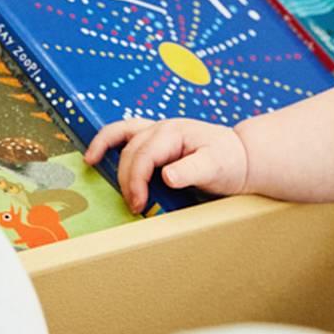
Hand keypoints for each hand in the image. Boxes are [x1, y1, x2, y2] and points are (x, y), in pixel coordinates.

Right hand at [83, 118, 250, 212]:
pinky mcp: (157, 139)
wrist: (241, 157)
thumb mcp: (216, 168)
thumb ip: (192, 171)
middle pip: (131, 151)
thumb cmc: (230, 162)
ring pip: (123, 138)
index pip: (144, 156)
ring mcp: (158, 131)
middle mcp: (163, 128)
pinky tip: (95, 153)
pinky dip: (108, 140)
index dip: (136, 181)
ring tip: (92, 166)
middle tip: (135, 206)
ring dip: (108, 153)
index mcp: (174, 133)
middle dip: (127, 179)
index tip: (138, 205)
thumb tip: (167, 176)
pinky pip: (125, 134)